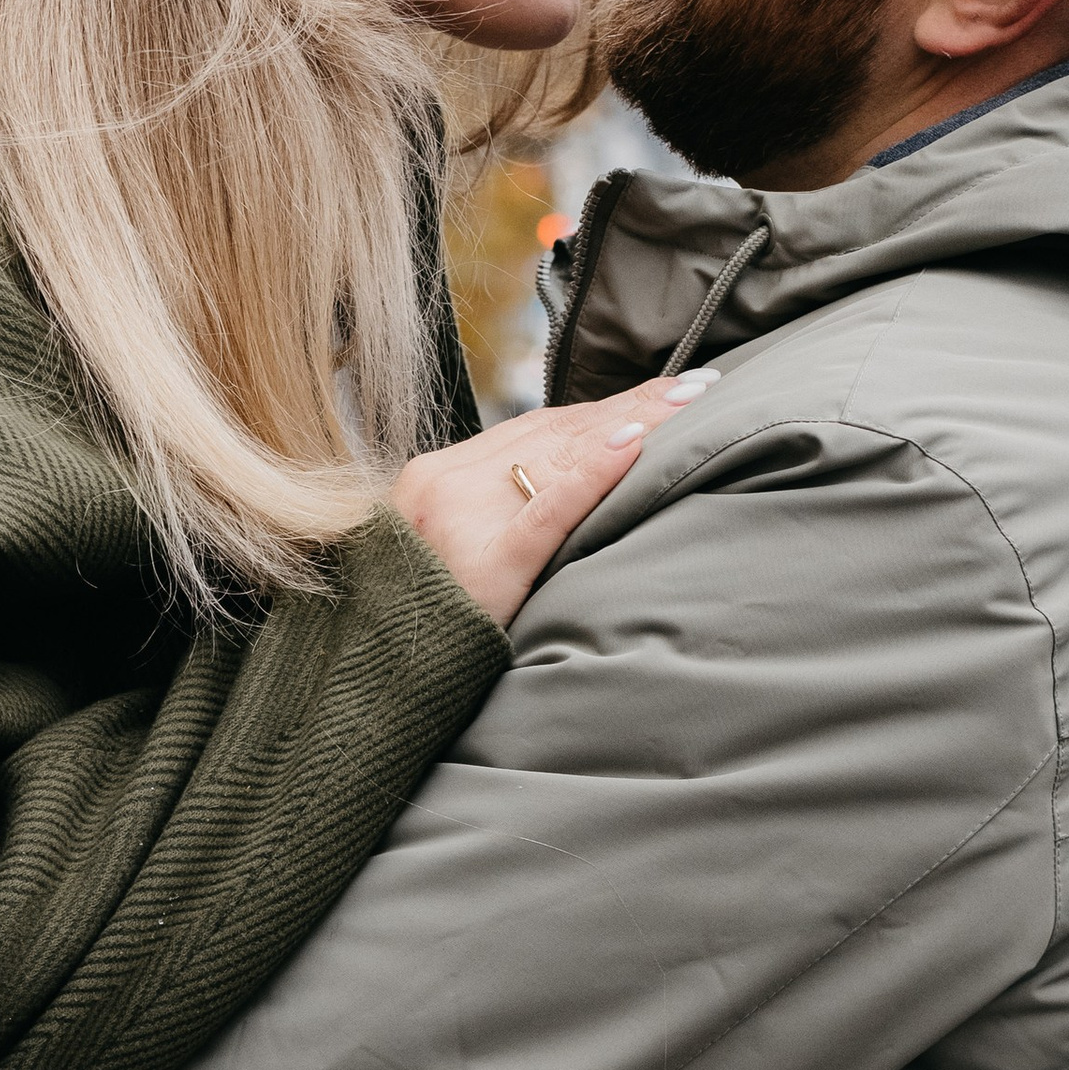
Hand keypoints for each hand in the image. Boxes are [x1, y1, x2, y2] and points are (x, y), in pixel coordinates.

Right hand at [388, 370, 718, 626]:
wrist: (373, 680)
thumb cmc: (423, 627)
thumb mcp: (447, 554)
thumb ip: (491, 515)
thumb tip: (566, 489)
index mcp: (435, 481)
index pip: (534, 430)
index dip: (600, 409)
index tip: (658, 393)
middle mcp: (444, 485)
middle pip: (552, 433)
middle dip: (628, 407)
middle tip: (695, 389)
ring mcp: (461, 520)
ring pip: (554, 455)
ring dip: (627, 424)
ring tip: (684, 404)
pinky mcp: (485, 564)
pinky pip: (547, 510)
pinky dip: (593, 473)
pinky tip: (633, 443)